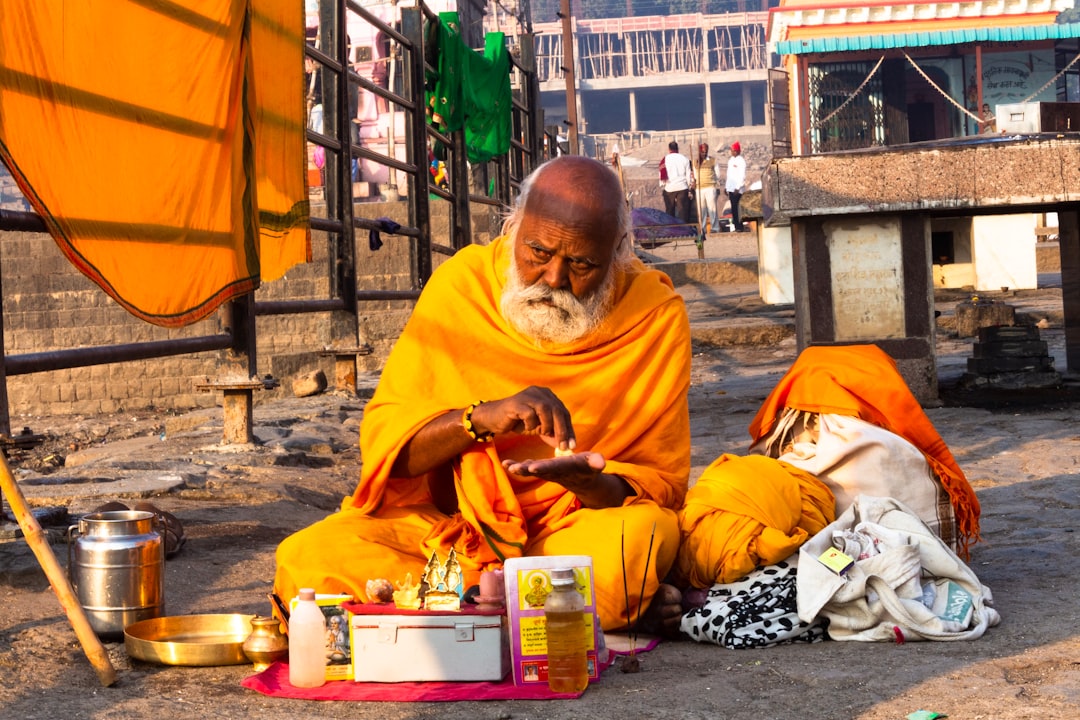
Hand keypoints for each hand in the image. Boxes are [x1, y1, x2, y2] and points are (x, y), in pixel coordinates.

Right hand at [470, 386, 574, 451]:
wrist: (494, 418)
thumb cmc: (518, 421)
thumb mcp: (538, 428)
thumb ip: (552, 434)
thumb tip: (567, 446)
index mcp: (547, 395)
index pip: (563, 412)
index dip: (569, 429)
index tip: (572, 445)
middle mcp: (539, 392)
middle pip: (557, 409)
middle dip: (562, 430)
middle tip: (564, 446)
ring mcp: (527, 395)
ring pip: (545, 409)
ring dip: (547, 425)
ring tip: (541, 433)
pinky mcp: (516, 402)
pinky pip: (530, 413)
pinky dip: (531, 424)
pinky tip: (527, 427)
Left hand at [502, 451, 631, 507]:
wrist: (583, 479)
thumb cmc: (589, 467)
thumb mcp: (594, 464)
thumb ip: (596, 462)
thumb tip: (601, 462)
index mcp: (565, 467)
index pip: (554, 467)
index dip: (544, 467)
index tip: (533, 467)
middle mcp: (554, 471)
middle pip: (539, 471)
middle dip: (527, 469)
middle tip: (514, 468)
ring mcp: (547, 472)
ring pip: (531, 470)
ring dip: (518, 468)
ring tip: (506, 465)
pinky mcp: (542, 469)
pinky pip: (528, 468)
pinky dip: (517, 466)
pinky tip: (505, 463)